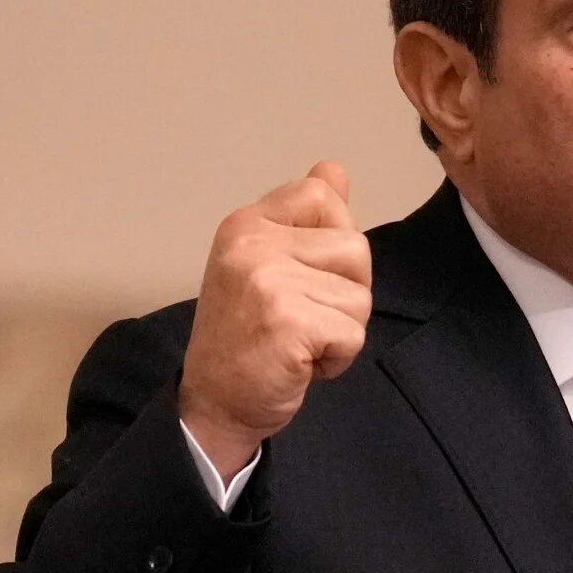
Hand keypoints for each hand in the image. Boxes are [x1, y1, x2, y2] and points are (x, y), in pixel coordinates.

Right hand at [179, 161, 371, 478]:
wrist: (213, 404)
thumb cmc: (246, 337)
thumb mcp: (267, 264)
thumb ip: (304, 219)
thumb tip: (333, 169)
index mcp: (247, 223)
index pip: (322, 194)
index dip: (334, 238)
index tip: (306, 274)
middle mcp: (253, 242)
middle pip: (355, 248)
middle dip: (345, 292)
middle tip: (301, 317)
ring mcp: (268, 280)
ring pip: (359, 295)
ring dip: (341, 328)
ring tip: (299, 340)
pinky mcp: (288, 321)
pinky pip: (353, 333)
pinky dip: (338, 358)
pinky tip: (301, 363)